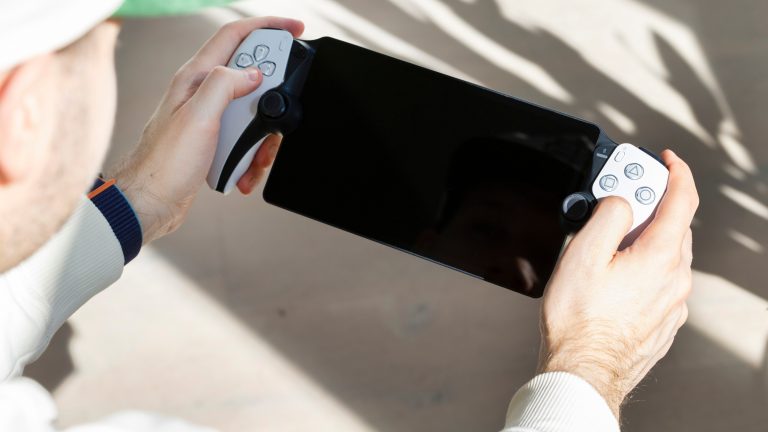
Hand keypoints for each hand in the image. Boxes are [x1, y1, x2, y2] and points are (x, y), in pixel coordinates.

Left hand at [106, 17, 304, 243]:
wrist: (150, 202)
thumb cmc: (163, 163)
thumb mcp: (198, 117)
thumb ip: (225, 85)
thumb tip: (253, 73)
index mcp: (195, 78)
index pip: (235, 35)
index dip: (267, 26)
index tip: (295, 29)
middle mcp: (201, 93)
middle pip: (250, 76)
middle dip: (271, 98)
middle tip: (276, 116)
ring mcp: (208, 116)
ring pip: (252, 112)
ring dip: (261, 136)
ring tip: (253, 156)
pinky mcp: (214, 140)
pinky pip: (244, 139)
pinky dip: (250, 155)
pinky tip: (243, 170)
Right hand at [537, 150, 697, 417]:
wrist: (583, 369)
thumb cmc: (579, 320)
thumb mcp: (582, 254)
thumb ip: (607, 215)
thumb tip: (620, 201)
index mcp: (661, 256)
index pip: (683, 199)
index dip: (675, 172)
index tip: (666, 160)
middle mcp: (675, 279)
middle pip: (674, 225)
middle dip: (650, 206)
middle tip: (618, 200)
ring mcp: (672, 303)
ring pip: (668, 254)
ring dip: (645, 237)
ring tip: (608, 240)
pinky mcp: (664, 321)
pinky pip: (661, 280)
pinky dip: (645, 265)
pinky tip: (616, 273)